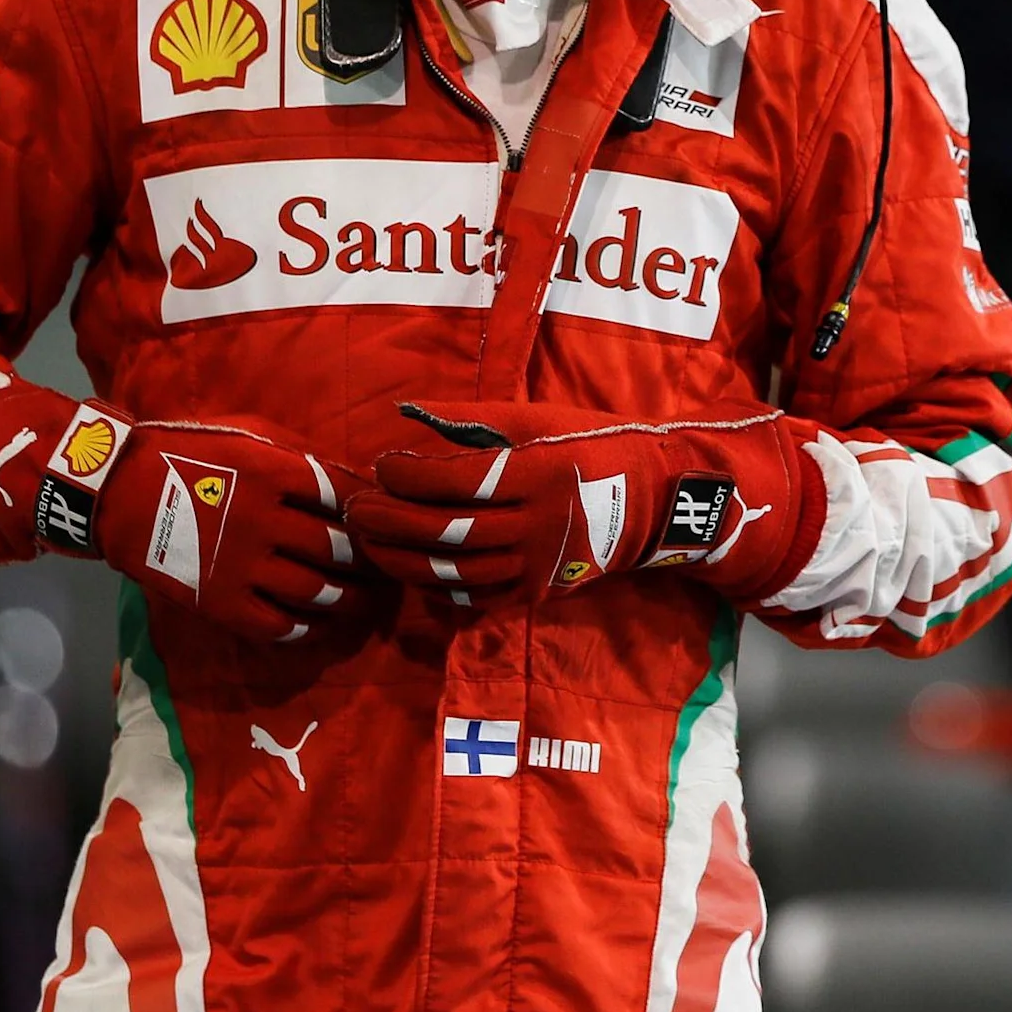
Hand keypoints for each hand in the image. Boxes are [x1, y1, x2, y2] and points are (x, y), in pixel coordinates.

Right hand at [34, 404, 361, 644]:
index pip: (345, 495)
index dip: (370, 510)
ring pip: (318, 592)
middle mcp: (264, 521)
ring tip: (365, 599)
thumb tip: (351, 481)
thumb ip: (298, 455)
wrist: (117, 490)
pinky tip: (319, 622)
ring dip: (350, 599)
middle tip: (387, 567)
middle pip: (341, 549)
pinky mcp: (220, 602)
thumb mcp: (246, 433)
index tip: (383, 520)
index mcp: (274, 472)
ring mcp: (241, 566)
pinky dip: (307, 628)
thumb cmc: (188, 453)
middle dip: (372, 561)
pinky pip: (279, 627)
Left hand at [346, 401, 805, 606]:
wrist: (655, 500)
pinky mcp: (540, 593)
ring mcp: (541, 566)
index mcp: (540, 473)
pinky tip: (410, 569)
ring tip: (369, 540)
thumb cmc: (592, 444)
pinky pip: (477, 598)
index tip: (381, 465)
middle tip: (356, 508)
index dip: (409, 477)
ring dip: (404, 558)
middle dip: (392, 521)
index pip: (458, 482)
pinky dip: (437, 587)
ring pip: (457, 572)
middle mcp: (541, 525)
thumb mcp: (539, 418)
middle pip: (449, 531)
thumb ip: (472, 417)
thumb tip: (406, 413)